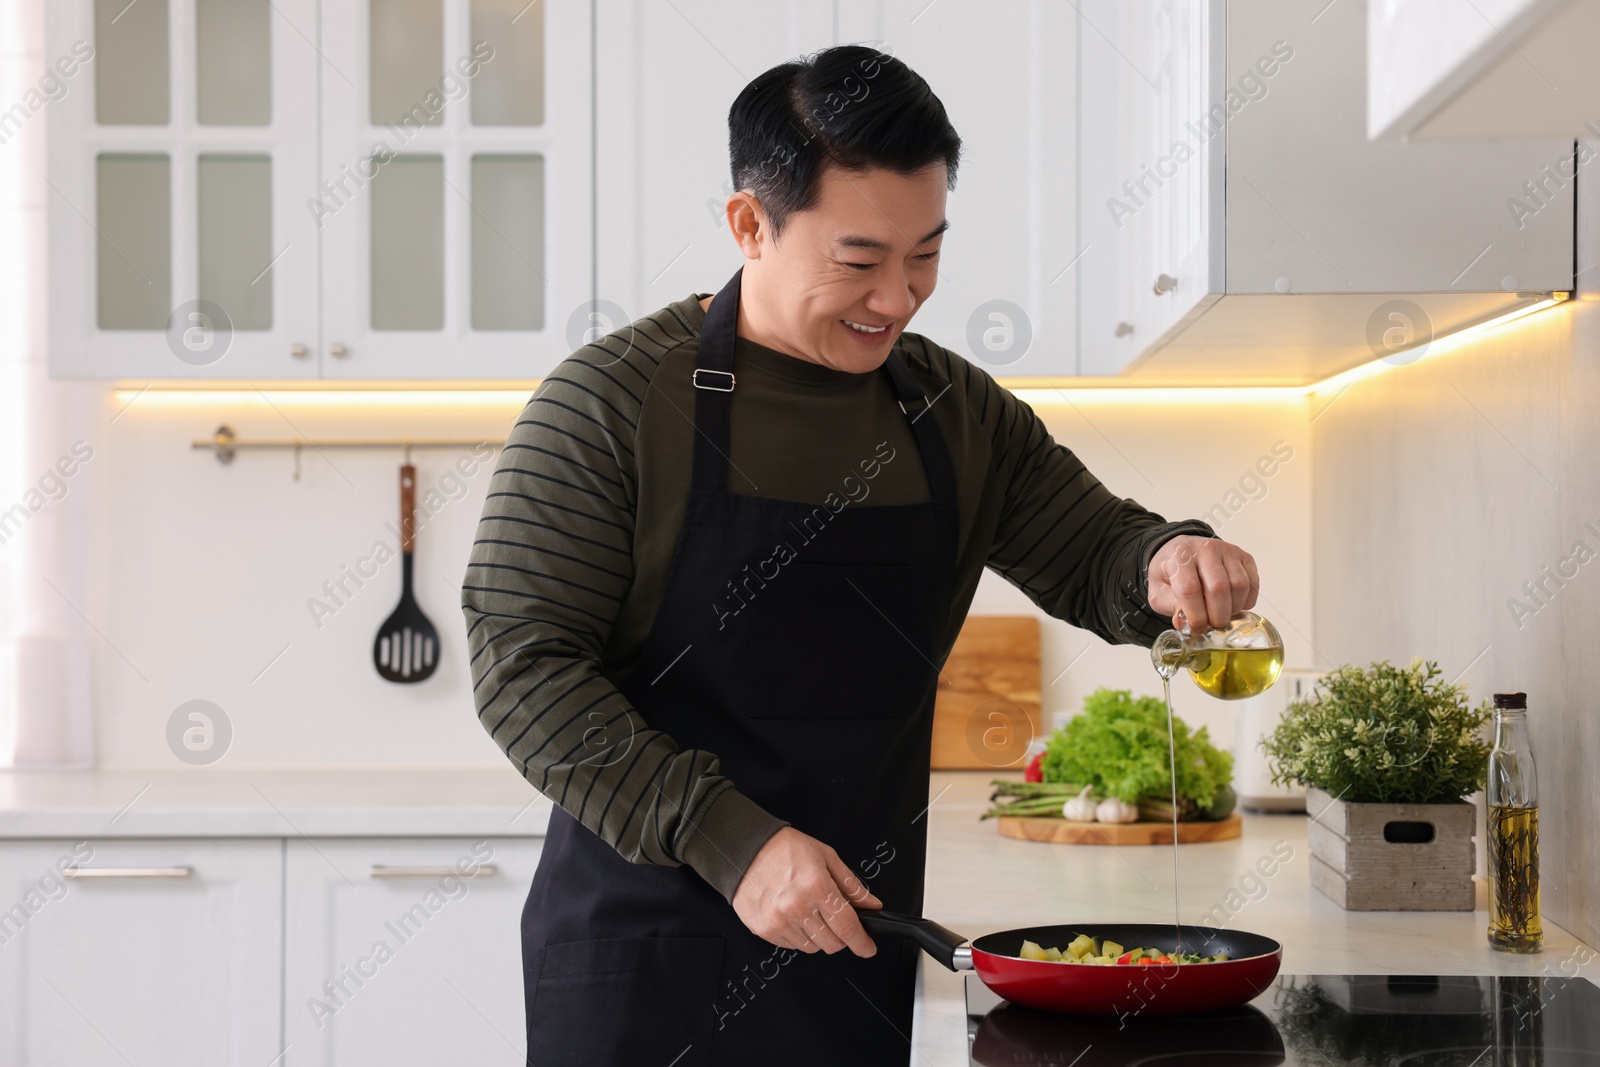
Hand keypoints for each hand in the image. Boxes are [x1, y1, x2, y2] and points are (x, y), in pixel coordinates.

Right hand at [731, 827, 882, 956]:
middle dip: (840, 937)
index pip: (847, 927)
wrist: (746, 848)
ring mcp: (778, 921)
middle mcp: (797, 907)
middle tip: (835, 920)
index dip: (862, 942)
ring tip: (809, 911)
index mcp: (816, 886)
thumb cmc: (784, 848)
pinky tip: (793, 915)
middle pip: (832, 943)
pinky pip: (791, 946)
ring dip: (818, 936)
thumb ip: (851, 885)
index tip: (867, 948)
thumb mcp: (826, 857)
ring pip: (812, 948)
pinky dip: (798, 935)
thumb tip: (871, 905)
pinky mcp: (764, 929)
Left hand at [1147, 535, 1259, 632]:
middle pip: (1218, 588)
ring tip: (1221, 615)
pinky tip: (1233, 605)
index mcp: (1179, 557)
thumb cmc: (1171, 572)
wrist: (1182, 551)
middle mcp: (1205, 549)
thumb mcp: (1159, 590)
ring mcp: (1227, 550)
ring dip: (1233, 608)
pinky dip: (1246, 601)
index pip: (1190, 589)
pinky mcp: (1244, 556)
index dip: (1196, 615)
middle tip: (1212, 625)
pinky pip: (1252, 583)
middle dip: (1217, 615)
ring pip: (1239, 585)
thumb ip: (1170, 607)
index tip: (1198, 628)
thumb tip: (1187, 624)